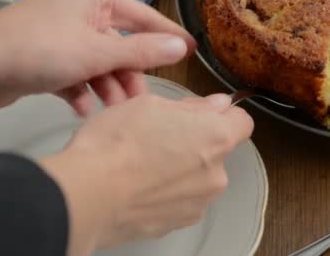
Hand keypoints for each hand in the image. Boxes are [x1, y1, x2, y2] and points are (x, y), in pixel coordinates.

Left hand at [0, 0, 195, 113]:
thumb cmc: (40, 50)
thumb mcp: (97, 52)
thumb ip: (142, 51)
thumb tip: (181, 46)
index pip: (143, 17)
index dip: (168, 36)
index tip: (193, 51)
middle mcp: (79, 11)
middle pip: (119, 45)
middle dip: (129, 74)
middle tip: (141, 104)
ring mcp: (61, 35)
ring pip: (98, 63)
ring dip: (105, 88)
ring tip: (112, 113)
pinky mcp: (46, 59)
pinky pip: (75, 74)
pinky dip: (80, 91)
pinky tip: (82, 110)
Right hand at [39, 93, 253, 254]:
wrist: (87, 195)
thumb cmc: (114, 146)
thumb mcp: (150, 105)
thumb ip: (192, 106)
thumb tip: (215, 105)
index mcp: (215, 137)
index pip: (242, 122)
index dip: (223, 114)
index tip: (203, 113)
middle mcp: (215, 174)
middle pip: (216, 151)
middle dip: (195, 142)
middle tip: (159, 135)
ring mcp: (197, 203)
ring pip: (197, 178)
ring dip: (180, 169)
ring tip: (143, 162)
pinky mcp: (177, 224)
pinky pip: (180, 200)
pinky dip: (166, 192)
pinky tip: (139, 184)